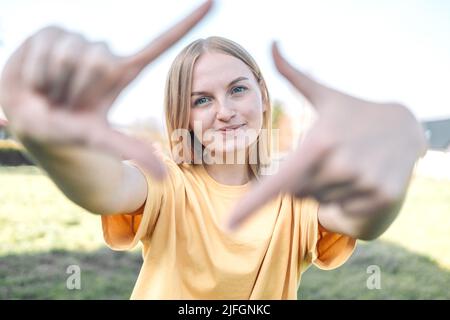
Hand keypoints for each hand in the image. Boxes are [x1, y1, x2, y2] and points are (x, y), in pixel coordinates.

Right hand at [0, 0, 212, 178]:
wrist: (31, 124)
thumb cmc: (70, 135)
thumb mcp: (102, 142)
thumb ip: (132, 151)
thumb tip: (166, 180)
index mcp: (125, 73)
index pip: (161, 43)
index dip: (187, 22)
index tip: (215, 1)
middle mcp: (105, 54)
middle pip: (100, 60)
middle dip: (80, 89)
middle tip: (69, 104)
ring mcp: (79, 41)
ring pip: (73, 54)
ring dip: (56, 83)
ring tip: (52, 94)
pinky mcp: (52, 32)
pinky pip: (46, 43)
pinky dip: (35, 70)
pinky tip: (36, 80)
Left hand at [228, 42, 426, 228]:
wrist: (406, 128)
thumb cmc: (352, 113)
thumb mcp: (325, 94)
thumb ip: (292, 74)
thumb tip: (272, 43)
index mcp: (320, 144)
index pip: (279, 181)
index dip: (252, 204)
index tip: (228, 225)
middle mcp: (341, 168)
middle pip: (297, 193)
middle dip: (305, 179)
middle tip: (329, 156)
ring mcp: (364, 186)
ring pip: (319, 204)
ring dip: (325, 190)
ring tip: (347, 165)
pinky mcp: (382, 200)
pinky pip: (340, 215)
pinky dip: (343, 204)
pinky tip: (359, 181)